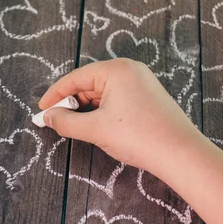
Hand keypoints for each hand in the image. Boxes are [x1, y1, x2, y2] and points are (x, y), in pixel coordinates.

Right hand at [39, 58, 199, 178]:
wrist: (181, 154)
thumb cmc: (139, 136)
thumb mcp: (96, 129)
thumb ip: (67, 122)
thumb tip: (48, 117)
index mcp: (116, 69)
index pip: (76, 78)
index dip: (55, 94)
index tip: (41, 110)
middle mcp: (129, 69)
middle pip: (89, 83)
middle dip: (72, 103)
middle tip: (57, 122)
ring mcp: (140, 81)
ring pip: (103, 92)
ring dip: (86, 108)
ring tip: (76, 127)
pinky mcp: (147, 95)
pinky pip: (117, 97)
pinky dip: (102, 110)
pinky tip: (97, 125)